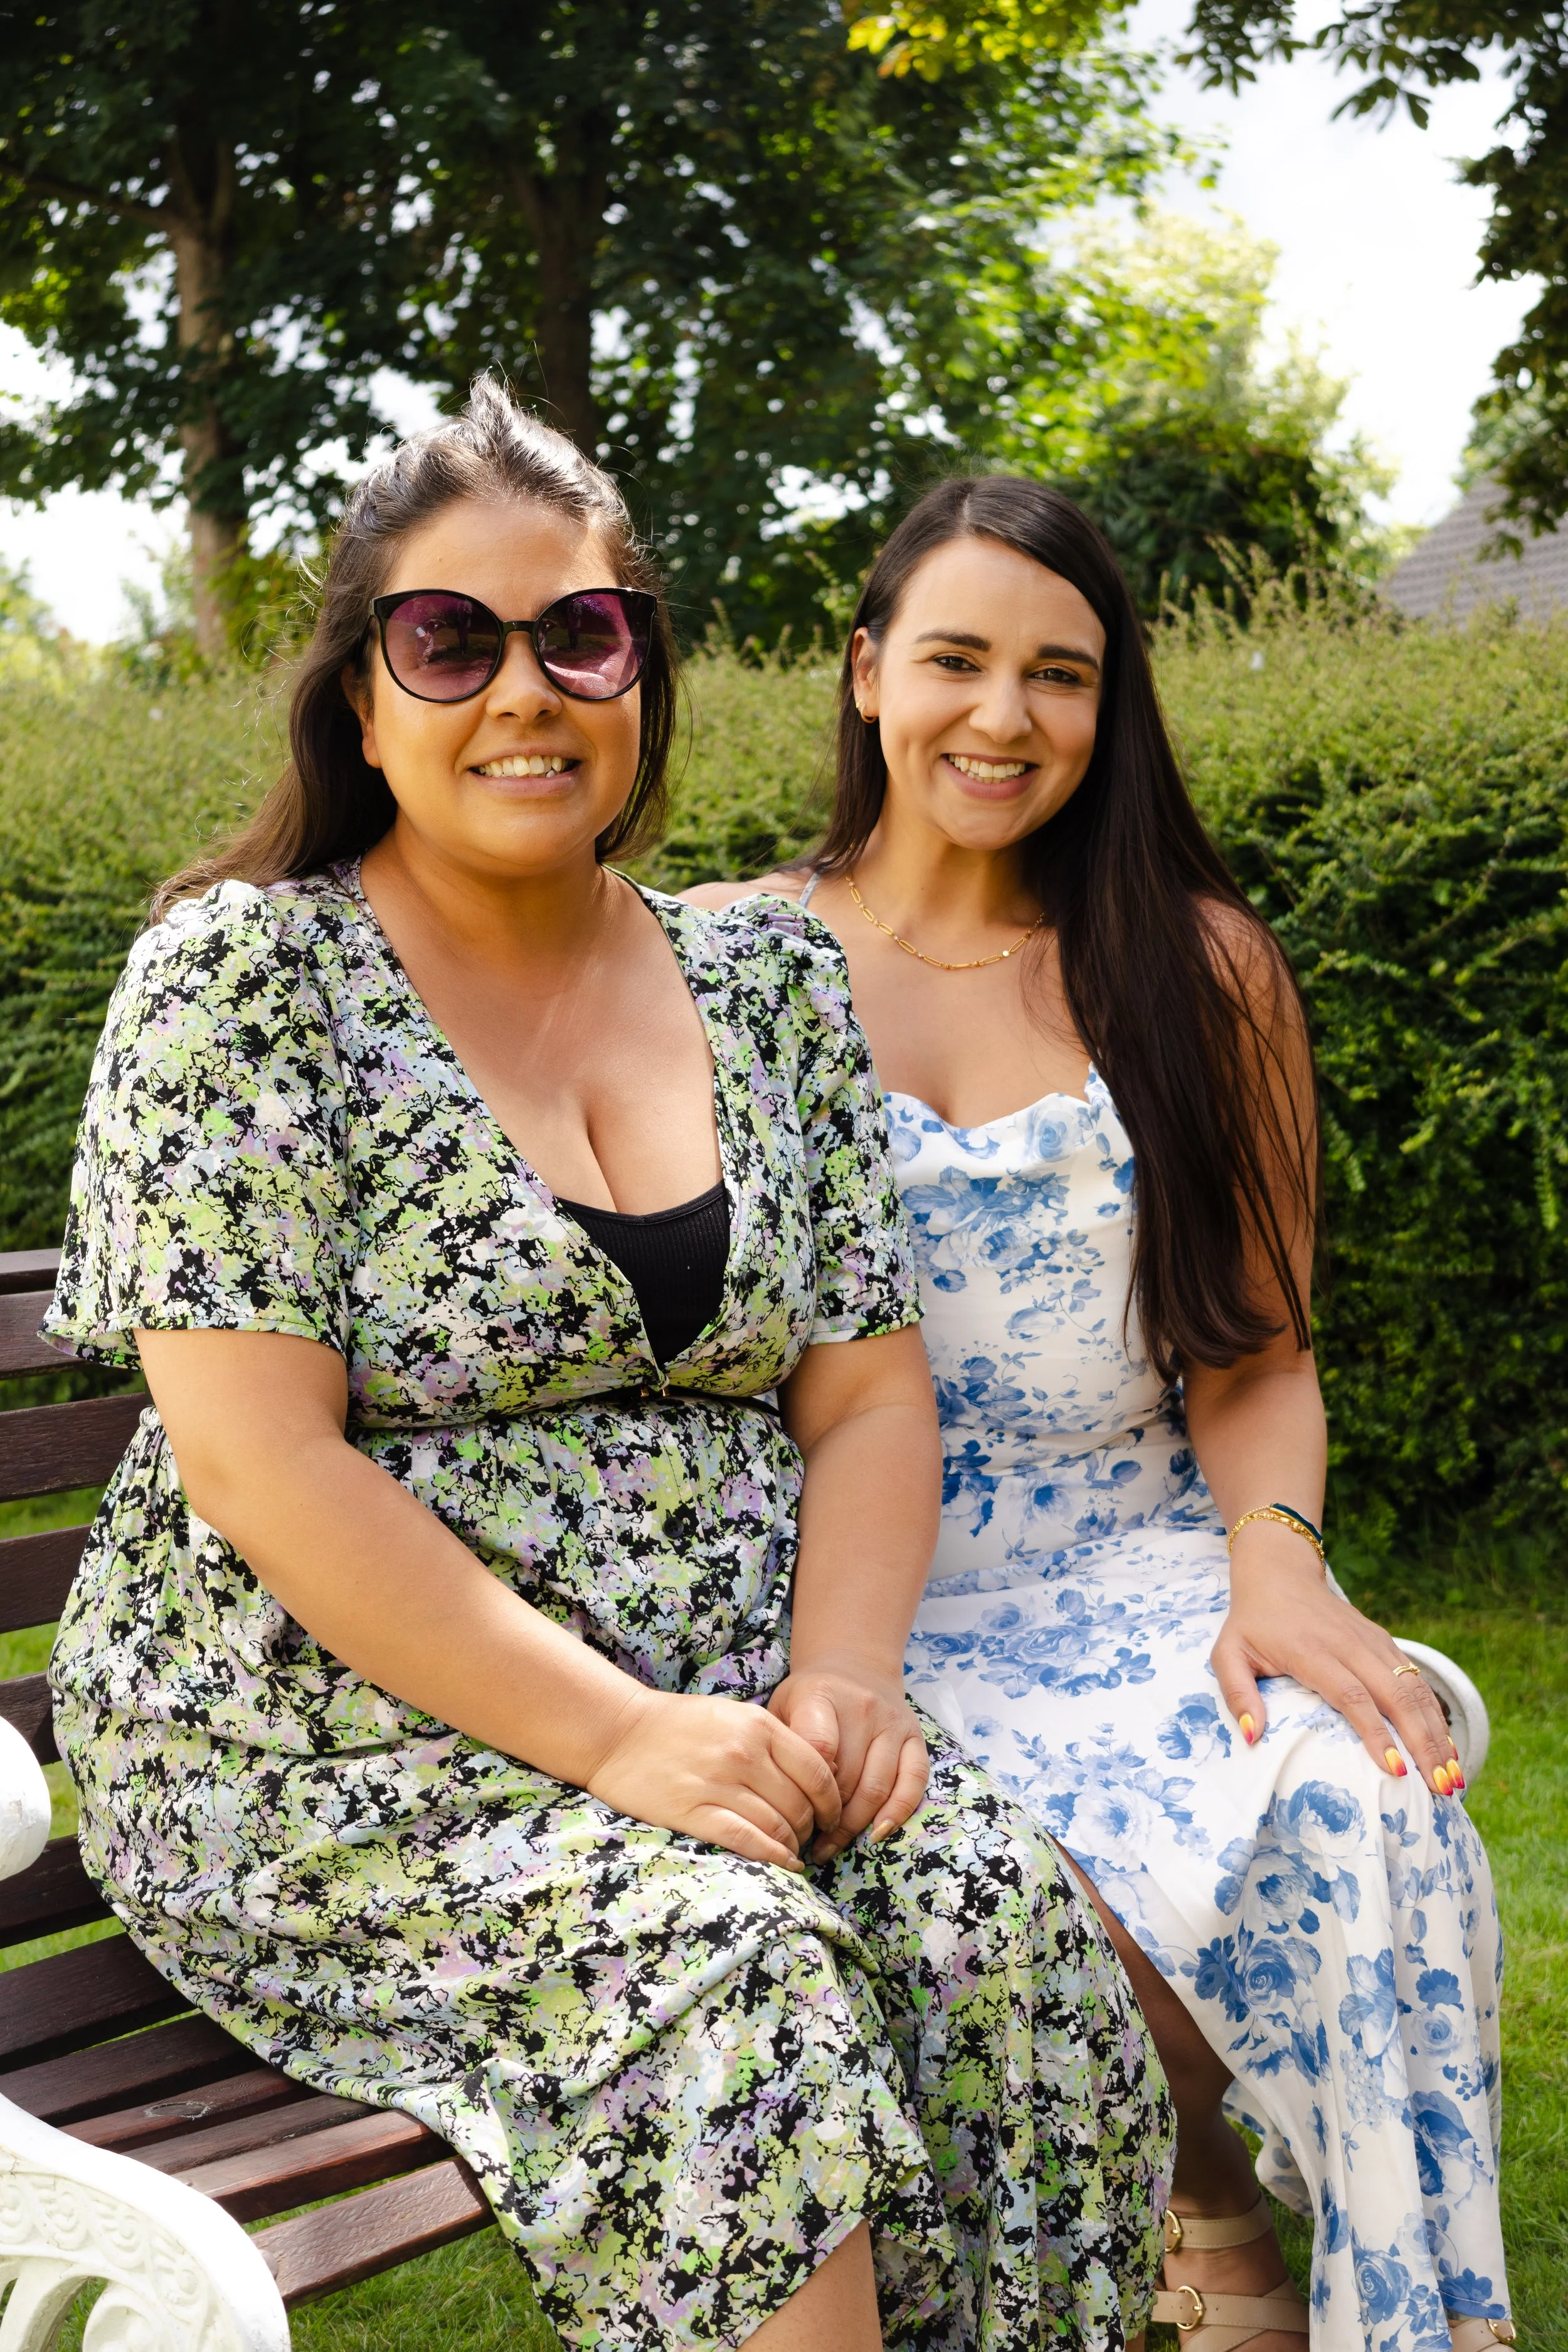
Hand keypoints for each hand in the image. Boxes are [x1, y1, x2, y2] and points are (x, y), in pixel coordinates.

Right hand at [586, 1688, 841, 1871]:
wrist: (618, 1731)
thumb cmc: (678, 1725)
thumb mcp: (733, 1716)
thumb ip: (771, 1741)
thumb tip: (813, 1778)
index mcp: (759, 1726)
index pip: (817, 1772)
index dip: (832, 1803)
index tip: (832, 1818)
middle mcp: (744, 1753)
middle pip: (800, 1805)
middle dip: (812, 1830)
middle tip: (810, 1840)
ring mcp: (718, 1783)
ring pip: (777, 1826)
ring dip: (792, 1847)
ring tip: (793, 1854)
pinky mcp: (693, 1811)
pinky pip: (746, 1840)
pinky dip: (772, 1857)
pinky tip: (782, 1863)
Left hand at [769, 1663, 928, 1860]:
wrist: (854, 1667)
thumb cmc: (810, 1698)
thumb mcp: (783, 1706)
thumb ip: (778, 1745)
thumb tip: (773, 1800)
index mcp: (821, 1696)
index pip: (818, 1749)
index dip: (808, 1789)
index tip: (795, 1812)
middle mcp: (862, 1707)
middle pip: (847, 1778)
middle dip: (828, 1818)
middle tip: (810, 1842)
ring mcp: (892, 1722)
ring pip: (878, 1787)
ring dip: (855, 1825)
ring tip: (834, 1844)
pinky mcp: (915, 1736)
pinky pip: (913, 1782)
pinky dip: (897, 1813)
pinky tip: (875, 1834)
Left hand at [1215, 1528, 1460, 1793]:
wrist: (1279, 1573)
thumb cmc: (1251, 1622)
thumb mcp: (1228, 1653)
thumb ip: (1236, 1694)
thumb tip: (1252, 1737)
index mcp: (1312, 1651)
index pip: (1352, 1695)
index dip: (1376, 1734)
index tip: (1395, 1771)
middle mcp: (1350, 1645)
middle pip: (1395, 1696)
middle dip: (1423, 1744)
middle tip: (1441, 1788)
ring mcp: (1372, 1641)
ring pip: (1413, 1689)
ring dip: (1437, 1733)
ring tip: (1453, 1777)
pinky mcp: (1383, 1641)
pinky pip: (1415, 1679)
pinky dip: (1433, 1713)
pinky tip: (1446, 1745)